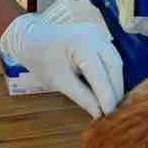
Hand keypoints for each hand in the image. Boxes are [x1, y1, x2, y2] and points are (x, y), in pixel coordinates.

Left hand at [0, 13, 124, 117]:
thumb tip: (99, 113)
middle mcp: (95, 35)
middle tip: (114, 111)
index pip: (100, 74)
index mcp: (82, 43)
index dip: (107, 96)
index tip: (110, 114)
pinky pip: (111, 57)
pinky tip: (108, 88)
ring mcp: (99, 33)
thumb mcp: (58, 81)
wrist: (32, 39)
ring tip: (112, 102)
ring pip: (116, 62)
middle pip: (115, 66)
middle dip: (115, 89)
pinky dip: (111, 74)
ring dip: (116, 83)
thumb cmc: (40, 58)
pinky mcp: (100, 37)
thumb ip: (81, 96)